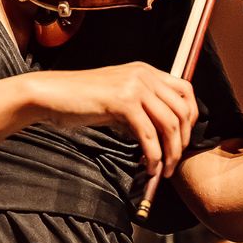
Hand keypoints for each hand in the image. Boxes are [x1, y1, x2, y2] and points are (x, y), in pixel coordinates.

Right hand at [30, 63, 197, 177]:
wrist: (52, 94)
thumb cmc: (81, 100)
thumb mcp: (118, 98)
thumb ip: (141, 109)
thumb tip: (161, 136)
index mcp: (146, 71)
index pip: (186, 90)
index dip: (191, 117)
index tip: (183, 139)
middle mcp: (144, 75)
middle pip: (182, 110)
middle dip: (183, 141)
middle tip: (173, 161)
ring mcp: (134, 86)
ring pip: (169, 124)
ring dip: (171, 152)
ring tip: (162, 170)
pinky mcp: (122, 102)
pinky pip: (148, 134)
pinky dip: (153, 155)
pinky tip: (149, 167)